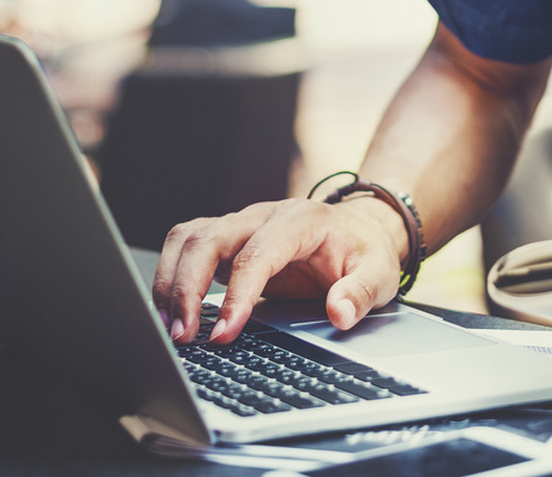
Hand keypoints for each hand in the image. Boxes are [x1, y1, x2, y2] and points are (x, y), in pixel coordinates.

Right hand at [152, 196, 406, 345]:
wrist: (359, 231)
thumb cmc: (365, 251)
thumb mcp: (379, 273)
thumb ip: (361, 292)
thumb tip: (339, 314)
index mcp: (301, 220)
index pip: (257, 254)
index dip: (237, 294)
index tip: (225, 331)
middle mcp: (263, 216)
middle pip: (209, 239)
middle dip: (188, 287)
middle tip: (184, 335)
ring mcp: (241, 225)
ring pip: (188, 239)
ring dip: (171, 282)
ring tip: (171, 328)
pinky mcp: (228, 240)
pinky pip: (187, 248)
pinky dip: (172, 277)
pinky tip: (172, 312)